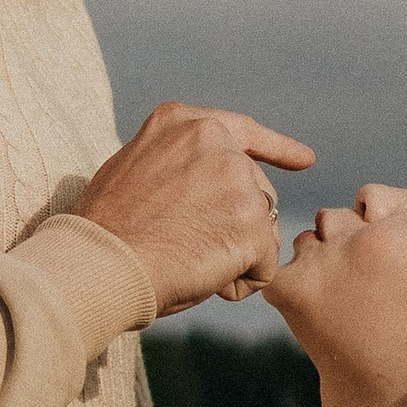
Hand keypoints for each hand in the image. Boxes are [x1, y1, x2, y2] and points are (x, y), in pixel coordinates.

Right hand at [76, 105, 315, 317]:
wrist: (100, 262)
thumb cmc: (106, 229)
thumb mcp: (134, 166)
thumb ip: (176, 161)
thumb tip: (201, 179)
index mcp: (184, 123)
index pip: (243, 131)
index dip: (277, 149)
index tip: (305, 160)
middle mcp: (216, 141)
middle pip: (255, 189)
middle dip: (237, 224)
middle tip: (186, 247)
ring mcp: (238, 181)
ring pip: (260, 228)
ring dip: (236, 253)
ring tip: (187, 260)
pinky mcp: (252, 224)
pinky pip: (265, 265)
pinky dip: (241, 282)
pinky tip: (205, 279)